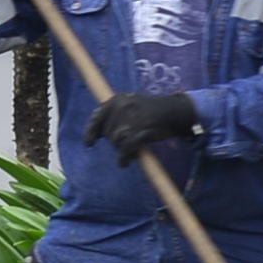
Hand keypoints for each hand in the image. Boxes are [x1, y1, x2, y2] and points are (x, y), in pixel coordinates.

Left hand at [84, 87, 202, 158]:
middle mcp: (120, 107)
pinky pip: (125, 149)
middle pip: (108, 133)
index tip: (89, 144)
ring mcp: (130, 119)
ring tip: (129, 153)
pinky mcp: (140, 131)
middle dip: (115, 141)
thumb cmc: (150, 110)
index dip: (91, 132)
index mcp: (116, 100)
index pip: (96, 117)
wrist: (173, 110)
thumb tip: (97, 133)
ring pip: (116, 141)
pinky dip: (123, 158)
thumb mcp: (129, 104)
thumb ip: (113, 115)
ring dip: (121, 150)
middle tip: (127, 144)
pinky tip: (124, 162)